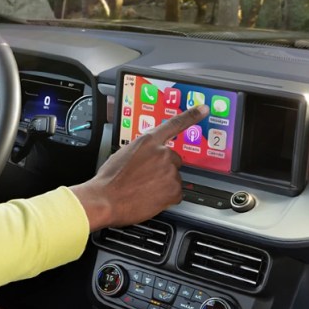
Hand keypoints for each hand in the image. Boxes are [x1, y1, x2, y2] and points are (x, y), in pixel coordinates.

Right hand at [70, 104, 208, 230]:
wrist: (105, 199)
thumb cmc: (109, 179)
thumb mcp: (123, 154)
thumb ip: (142, 151)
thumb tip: (148, 157)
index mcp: (148, 141)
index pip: (174, 124)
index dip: (191, 115)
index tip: (203, 109)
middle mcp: (162, 153)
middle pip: (173, 159)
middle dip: (164, 168)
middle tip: (146, 178)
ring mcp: (169, 172)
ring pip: (174, 178)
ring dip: (163, 184)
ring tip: (144, 189)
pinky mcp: (173, 190)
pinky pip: (176, 194)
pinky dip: (166, 197)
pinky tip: (150, 198)